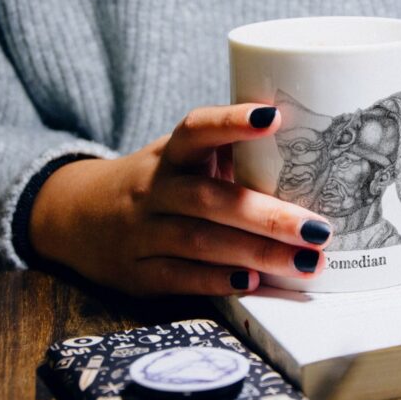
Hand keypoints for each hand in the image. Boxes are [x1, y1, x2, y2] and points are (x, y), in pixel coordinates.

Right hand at [29, 104, 331, 295]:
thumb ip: (226, 151)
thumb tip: (301, 141)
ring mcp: (142, 232)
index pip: (197, 129)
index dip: (232, 122)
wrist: (81, 216)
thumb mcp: (181, 157)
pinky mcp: (138, 272)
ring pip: (201, 242)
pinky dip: (220, 280)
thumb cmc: (158, 181)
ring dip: (257, 254)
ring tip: (306, 262)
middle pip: (210, 199)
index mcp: (171, 153)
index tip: (274, 116)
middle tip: (319, 229)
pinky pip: (181, 277)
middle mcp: (154, 189)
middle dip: (268, 217)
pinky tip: (256, 282)